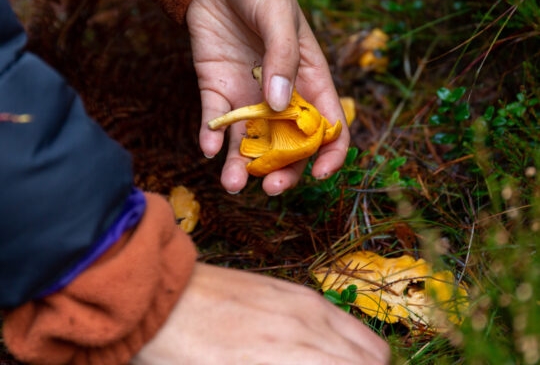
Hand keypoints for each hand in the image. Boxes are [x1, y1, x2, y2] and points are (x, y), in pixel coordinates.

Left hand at [132, 263, 389, 364]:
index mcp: (294, 358)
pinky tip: (325, 356)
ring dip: (362, 364)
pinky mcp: (297, 291)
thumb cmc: (185, 356)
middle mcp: (312, 327)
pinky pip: (343, 321)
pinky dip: (349, 345)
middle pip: (375, 360)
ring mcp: (307, 303)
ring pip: (368, 343)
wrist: (164, 297)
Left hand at [186, 0, 349, 194]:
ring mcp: (247, 93)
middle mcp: (280, 93)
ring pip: (250, 140)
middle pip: (288, 144)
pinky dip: (211, 137)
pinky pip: (215, 119)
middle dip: (283, 169)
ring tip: (233, 183)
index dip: (330, 152)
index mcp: (309, 77)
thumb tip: (279, 106)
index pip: (328, 124)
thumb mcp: (279, 16)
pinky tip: (208, 148)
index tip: (321, 173)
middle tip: (270, 187)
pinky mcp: (216, 87)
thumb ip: (283, 59)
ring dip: (242, 165)